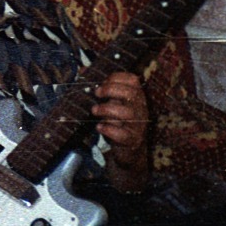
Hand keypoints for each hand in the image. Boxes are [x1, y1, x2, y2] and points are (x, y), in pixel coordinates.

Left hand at [92, 72, 148, 188]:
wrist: (129, 152)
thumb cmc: (119, 124)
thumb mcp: (113, 105)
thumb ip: (104, 91)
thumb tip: (84, 73)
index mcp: (137, 98)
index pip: (133, 81)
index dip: (117, 77)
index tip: (103, 81)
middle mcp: (140, 109)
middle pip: (131, 94)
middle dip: (111, 90)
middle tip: (97, 93)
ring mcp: (138, 125)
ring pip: (127, 113)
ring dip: (107, 109)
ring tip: (94, 110)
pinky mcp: (132, 141)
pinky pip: (122, 134)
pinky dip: (109, 129)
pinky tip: (99, 127)